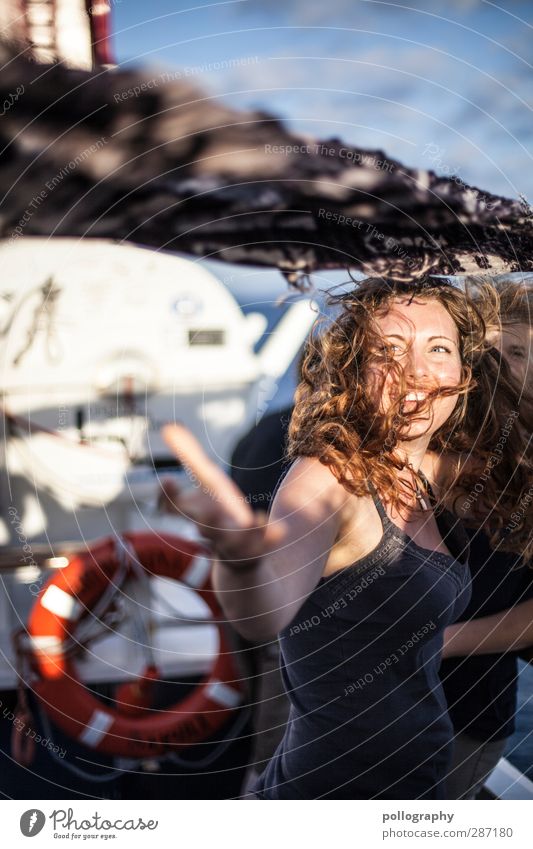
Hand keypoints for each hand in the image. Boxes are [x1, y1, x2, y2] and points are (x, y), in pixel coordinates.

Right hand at [159, 424, 284, 567]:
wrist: (240, 555)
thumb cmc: (217, 513)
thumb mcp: (206, 483)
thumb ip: (190, 457)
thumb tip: (169, 427)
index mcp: (197, 515)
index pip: (175, 508)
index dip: (168, 496)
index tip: (167, 479)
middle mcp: (213, 531)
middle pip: (206, 528)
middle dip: (207, 520)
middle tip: (209, 512)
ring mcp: (236, 543)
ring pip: (236, 542)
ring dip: (242, 532)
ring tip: (251, 520)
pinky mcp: (258, 548)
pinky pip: (264, 546)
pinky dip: (270, 538)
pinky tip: (280, 529)